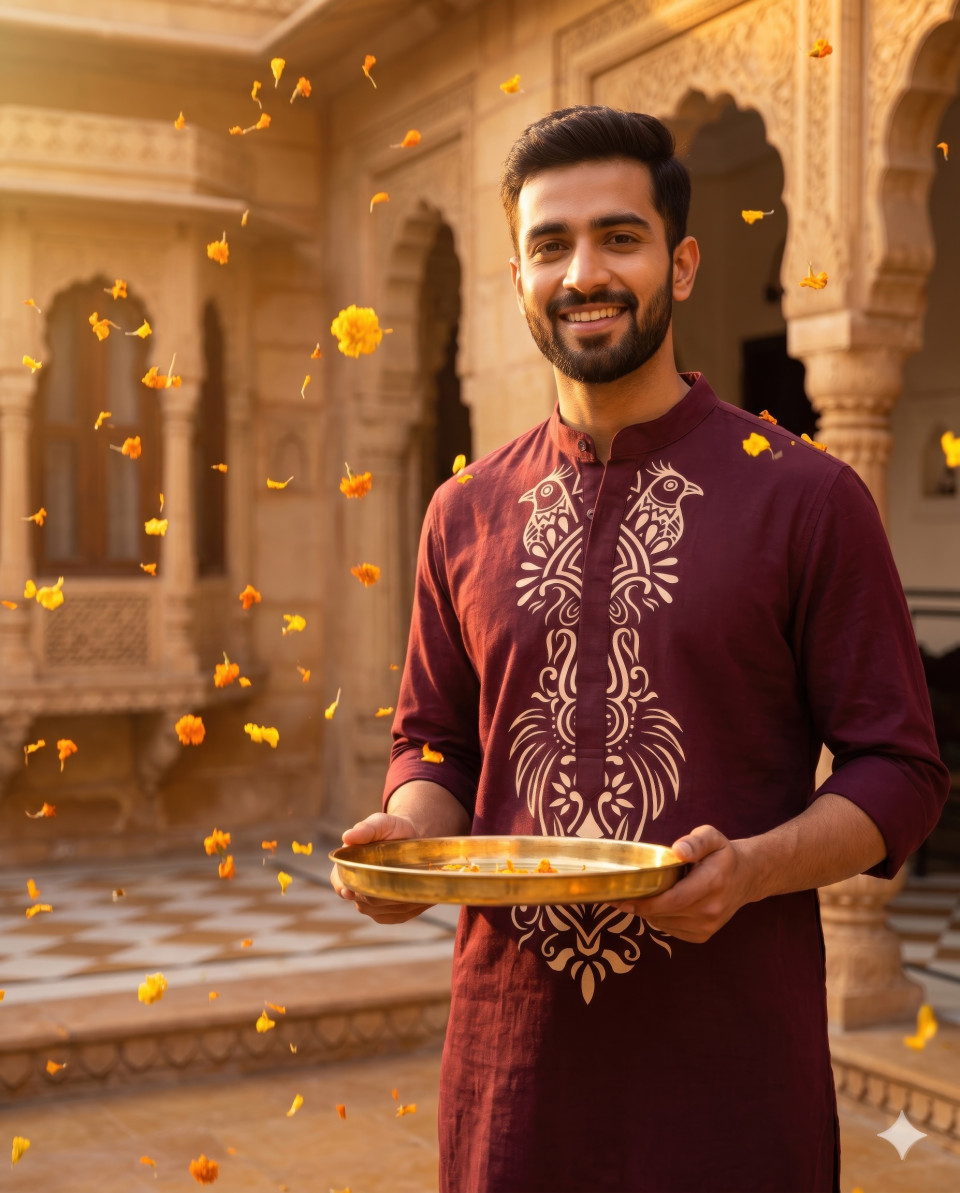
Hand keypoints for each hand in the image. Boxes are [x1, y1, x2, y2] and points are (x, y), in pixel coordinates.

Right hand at [330, 812, 434, 923]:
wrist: (411, 838)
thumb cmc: (392, 829)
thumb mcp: (380, 824)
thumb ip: (365, 829)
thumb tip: (347, 836)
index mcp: (347, 868)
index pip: (340, 884)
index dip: (344, 888)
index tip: (350, 891)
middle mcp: (357, 889)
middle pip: (364, 901)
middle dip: (381, 895)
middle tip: (402, 886)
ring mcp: (373, 903)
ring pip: (380, 911)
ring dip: (398, 903)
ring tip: (417, 890)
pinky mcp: (390, 911)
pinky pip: (396, 916)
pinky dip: (410, 909)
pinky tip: (422, 898)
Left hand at [614, 825, 757, 942]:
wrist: (746, 877)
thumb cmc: (722, 855)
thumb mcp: (711, 837)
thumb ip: (695, 842)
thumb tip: (678, 850)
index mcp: (712, 883)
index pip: (673, 899)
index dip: (645, 901)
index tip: (622, 897)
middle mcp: (711, 909)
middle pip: (664, 913)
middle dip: (639, 906)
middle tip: (619, 897)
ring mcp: (708, 925)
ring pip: (664, 924)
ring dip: (649, 912)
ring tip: (644, 895)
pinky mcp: (704, 935)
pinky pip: (671, 930)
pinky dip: (660, 919)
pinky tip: (662, 905)